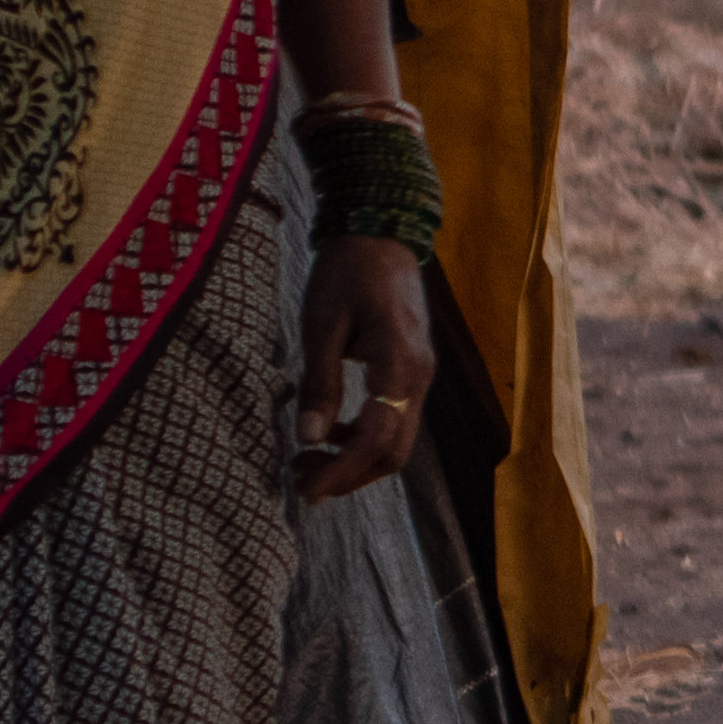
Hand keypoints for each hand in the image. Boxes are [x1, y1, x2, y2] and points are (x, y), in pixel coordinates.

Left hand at [297, 228, 433, 506]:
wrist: (381, 232)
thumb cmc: (347, 271)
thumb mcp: (322, 323)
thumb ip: (319, 382)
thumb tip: (309, 438)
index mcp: (399, 364)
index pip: (376, 438)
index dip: (343, 472)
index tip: (308, 491)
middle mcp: (418, 376)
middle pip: (393, 452)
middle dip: (349, 476)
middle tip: (302, 482)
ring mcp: (420, 375)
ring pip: (396, 441)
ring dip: (356, 461)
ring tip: (309, 461)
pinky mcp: (412, 371)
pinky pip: (395, 419)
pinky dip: (365, 438)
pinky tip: (332, 431)